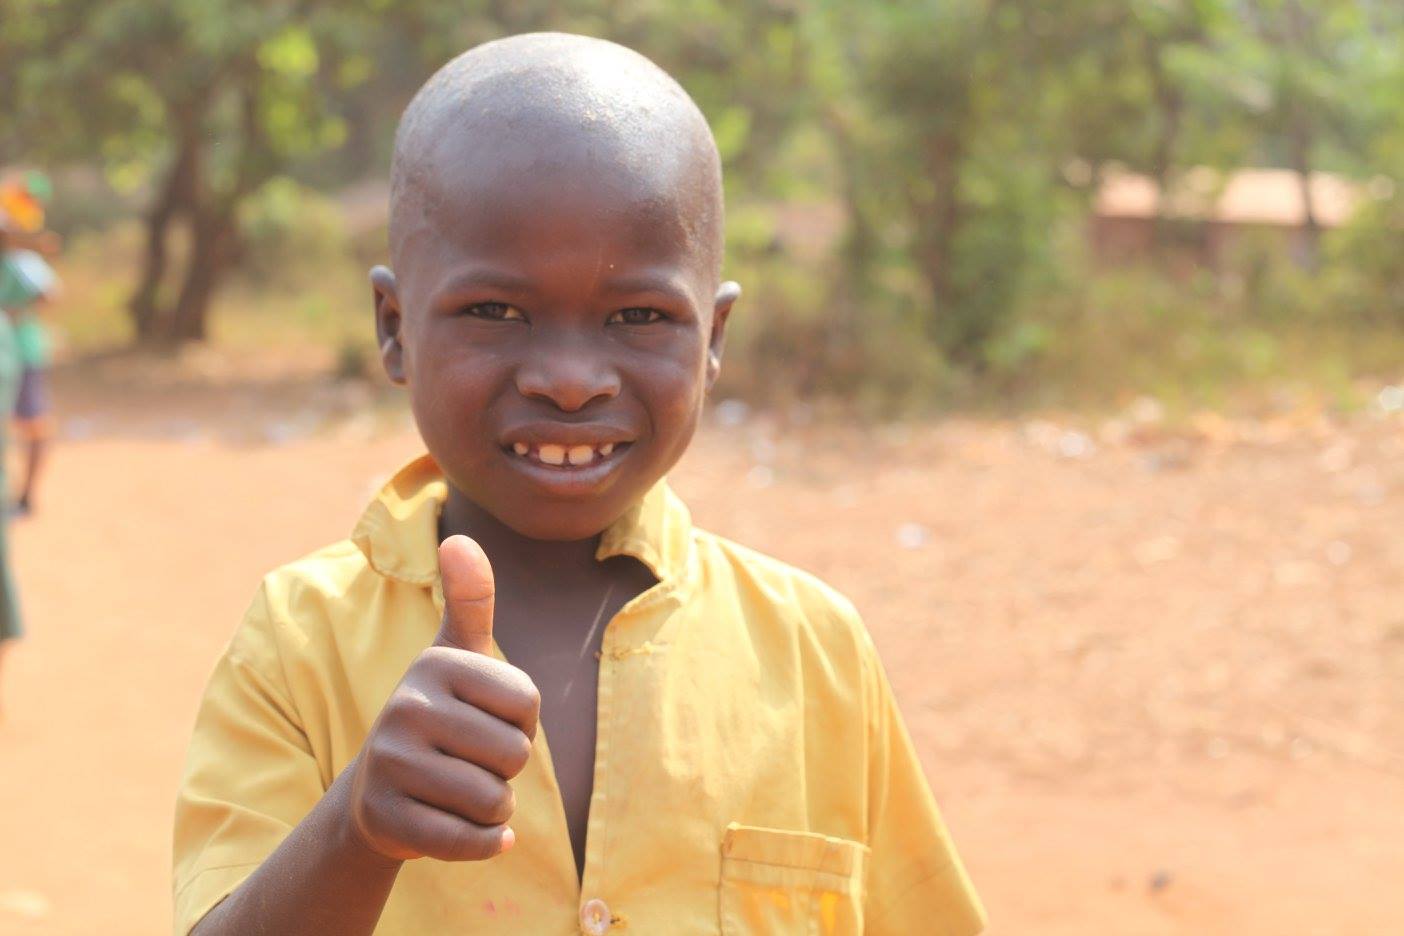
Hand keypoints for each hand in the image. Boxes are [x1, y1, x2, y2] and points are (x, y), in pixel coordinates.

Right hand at [346, 535, 539, 861]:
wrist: (377, 793)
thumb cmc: (437, 716)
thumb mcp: (453, 656)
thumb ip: (469, 599)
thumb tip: (460, 537)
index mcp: (434, 666)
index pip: (527, 705)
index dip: (520, 723)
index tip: (485, 721)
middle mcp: (405, 708)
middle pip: (514, 753)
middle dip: (507, 769)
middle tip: (469, 762)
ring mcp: (390, 765)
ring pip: (494, 800)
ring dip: (494, 808)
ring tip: (461, 793)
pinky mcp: (386, 820)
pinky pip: (471, 841)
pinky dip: (484, 844)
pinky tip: (470, 831)